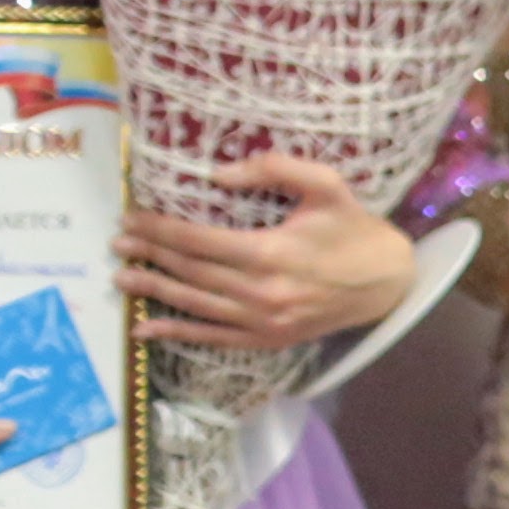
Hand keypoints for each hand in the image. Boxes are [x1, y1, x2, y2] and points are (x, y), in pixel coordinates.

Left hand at [118, 152, 413, 350]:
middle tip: (118, 242)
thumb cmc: (356, 231)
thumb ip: (278, 169)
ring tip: (121, 278)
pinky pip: (213, 337)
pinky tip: (146, 329)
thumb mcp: (328, 186)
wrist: (391, 283)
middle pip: (189, 271)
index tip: (131, 217)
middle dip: (148, 255)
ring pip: (194, 304)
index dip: (158, 229)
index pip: (197, 240)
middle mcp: (261, 291)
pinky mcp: (268, 339)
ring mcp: (263, 320)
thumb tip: (218, 173)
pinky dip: (176, 333)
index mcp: (271, 252)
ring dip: (153, 290)